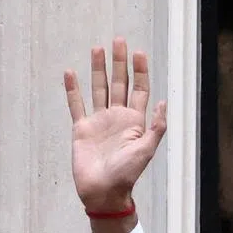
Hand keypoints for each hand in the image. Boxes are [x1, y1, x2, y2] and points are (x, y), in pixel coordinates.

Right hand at [64, 37, 166, 212]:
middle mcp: (117, 118)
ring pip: (98, 89)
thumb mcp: (147, 150)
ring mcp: (99, 121)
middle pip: (119, 83)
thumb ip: (156, 127)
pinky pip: (76, 105)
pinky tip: (70, 73)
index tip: (138, 52)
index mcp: (135, 122)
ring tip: (97, 49)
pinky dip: (73, 89)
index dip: (140, 72)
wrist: (103, 191)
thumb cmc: (127, 174)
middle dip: (120, 63)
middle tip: (119, 41)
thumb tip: (162, 102)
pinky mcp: (81, 128)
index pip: (139, 90)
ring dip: (98, 69)